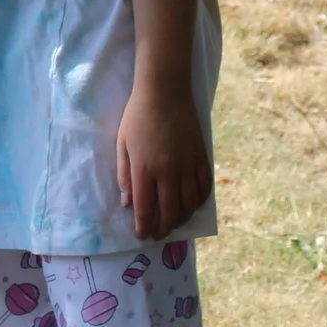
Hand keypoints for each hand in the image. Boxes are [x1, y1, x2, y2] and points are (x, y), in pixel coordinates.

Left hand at [116, 87, 210, 240]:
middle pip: (170, 211)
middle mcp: (168, 171)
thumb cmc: (138, 116)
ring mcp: (188, 165)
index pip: (145, 208)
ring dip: (182, 218)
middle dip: (164, 228)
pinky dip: (199, 200)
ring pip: (190, 203)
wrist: (165, 91)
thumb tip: (128, 203)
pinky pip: (204, 187)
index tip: (142, 235)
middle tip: (159, 233)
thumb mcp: (122, 144)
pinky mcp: (202, 157)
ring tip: (174, 222)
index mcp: (145, 169)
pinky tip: (192, 204)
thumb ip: (125, 175)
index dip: (144, 226)